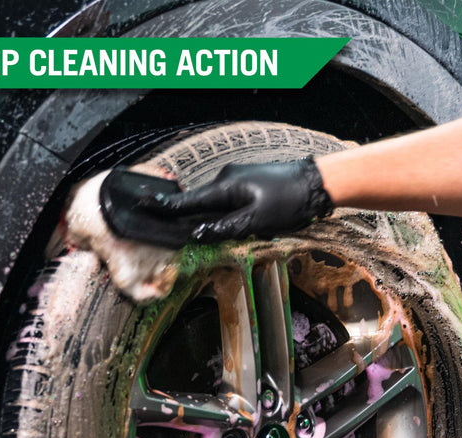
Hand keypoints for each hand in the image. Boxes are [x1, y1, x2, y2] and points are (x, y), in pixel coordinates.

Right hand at [155, 158, 333, 242]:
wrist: (317, 183)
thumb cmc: (289, 200)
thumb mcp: (256, 220)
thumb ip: (225, 228)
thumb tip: (198, 234)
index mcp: (225, 186)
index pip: (188, 200)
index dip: (165, 206)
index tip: (143, 204)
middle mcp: (227, 178)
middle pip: (200, 203)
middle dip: (190, 217)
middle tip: (179, 228)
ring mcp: (237, 178)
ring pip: (215, 203)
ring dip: (212, 217)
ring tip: (217, 229)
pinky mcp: (247, 182)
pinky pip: (227, 200)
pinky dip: (225, 212)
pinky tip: (236, 222)